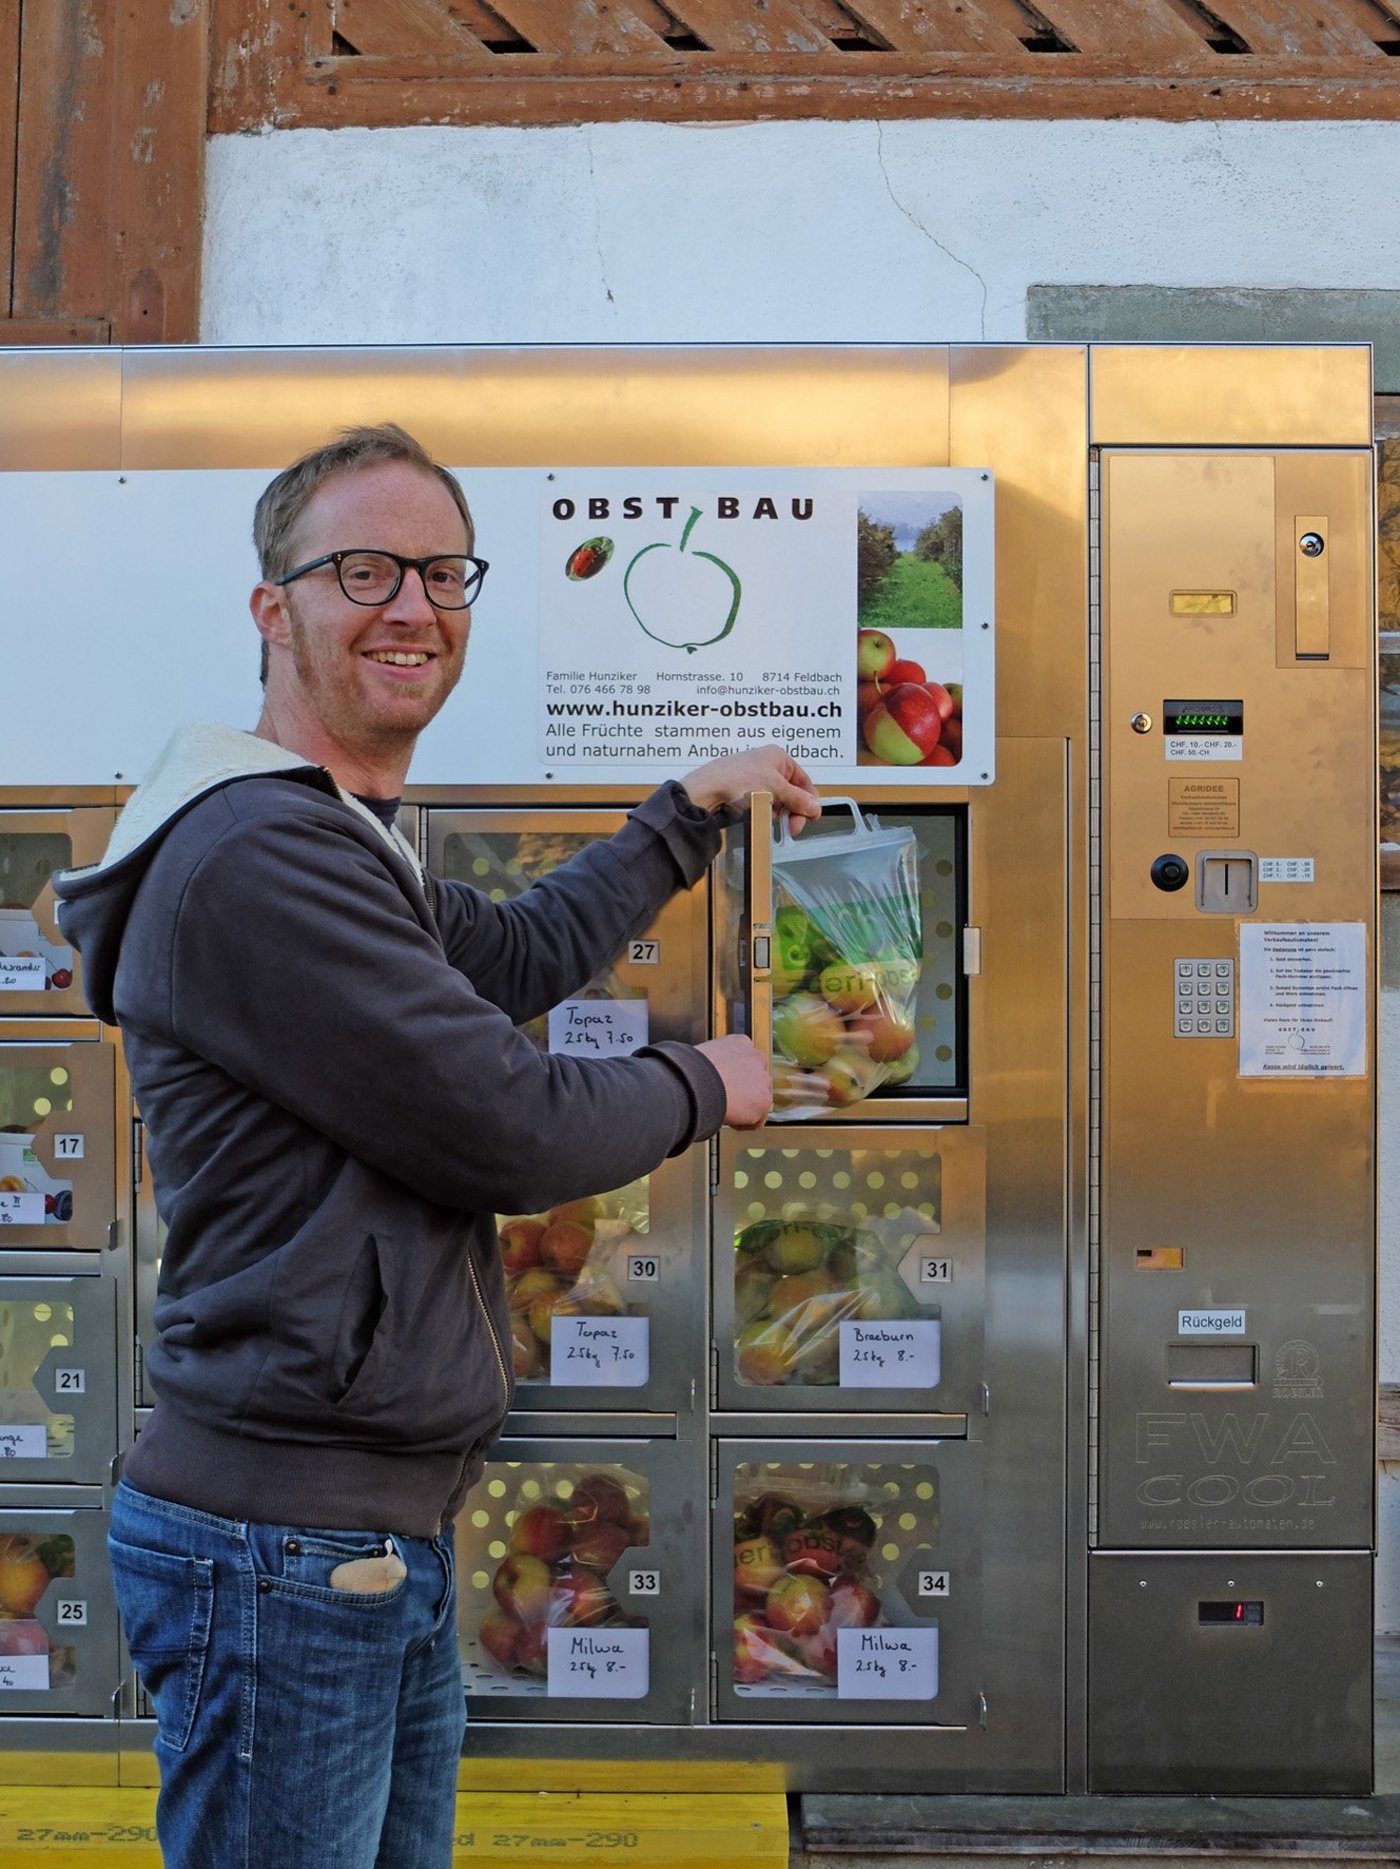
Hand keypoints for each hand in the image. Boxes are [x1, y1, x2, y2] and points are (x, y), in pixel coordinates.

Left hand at [679, 744, 821, 836]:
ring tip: (770, 818)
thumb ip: (798, 799)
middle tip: (793, 828)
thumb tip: (815, 807)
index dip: (809, 800)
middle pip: (792, 792)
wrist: (705, 791)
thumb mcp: (775, 788)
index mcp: (778, 757)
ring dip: (778, 813)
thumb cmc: (737, 779)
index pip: (804, 780)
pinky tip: (759, 817)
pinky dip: (764, 813)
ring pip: (778, 801)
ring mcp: (755, 780)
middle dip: (794, 810)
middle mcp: (768, 766)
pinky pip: (763, 806)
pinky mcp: (744, 793)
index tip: (811, 818)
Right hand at [695, 1035, 772, 1129]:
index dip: (734, 1076)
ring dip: (744, 1108)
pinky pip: (756, 1120)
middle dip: (743, 1092)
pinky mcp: (764, 1101)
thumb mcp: (702, 1057)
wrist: (697, 1082)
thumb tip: (705, 1075)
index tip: (723, 1085)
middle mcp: (755, 1058)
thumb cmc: (691, 1070)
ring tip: (725, 1110)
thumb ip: (714, 1064)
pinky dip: (742, 1124)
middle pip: (755, 1079)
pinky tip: (728, 1119)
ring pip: (757, 1100)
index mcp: (739, 1043)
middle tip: (724, 1100)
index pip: (744, 1060)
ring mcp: (762, 1079)